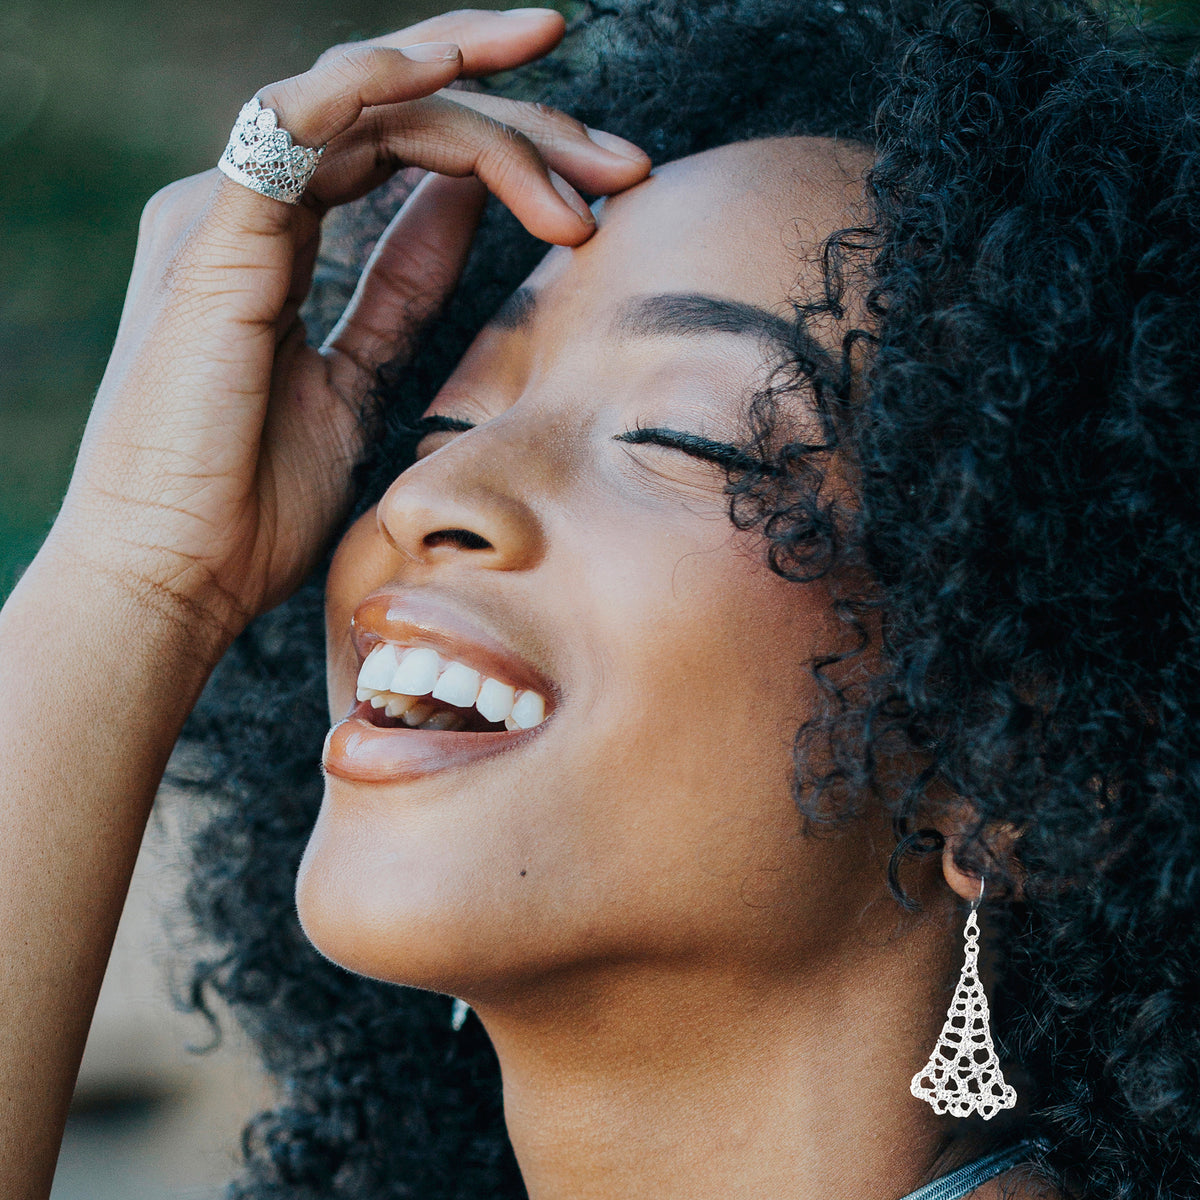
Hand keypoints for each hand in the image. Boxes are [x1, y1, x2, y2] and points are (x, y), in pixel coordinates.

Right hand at [52, 7, 648, 654]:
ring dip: (493, 111)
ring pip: (374, 102)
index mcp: (281, 239)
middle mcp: (254, 207)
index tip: (608, 196)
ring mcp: (228, 212)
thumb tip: (465, 215)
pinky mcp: (216, 234)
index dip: (513, 156)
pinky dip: (384, 82)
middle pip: (404, 114)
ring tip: (593, 162)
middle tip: (628, 165)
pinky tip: (463, 70)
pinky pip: (299, 116)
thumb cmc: (252, 506)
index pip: (406, 152)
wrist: (177, 575)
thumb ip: (400, 292)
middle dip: (527, 124)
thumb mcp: (358, 382)